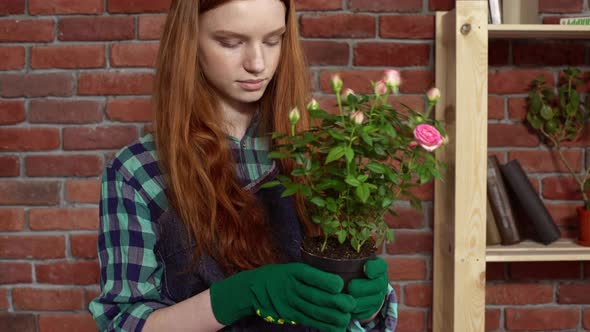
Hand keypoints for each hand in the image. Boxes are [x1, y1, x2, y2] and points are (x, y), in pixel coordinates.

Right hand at [210, 262, 355, 331]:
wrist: (254, 288)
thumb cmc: (281, 275)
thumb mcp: (293, 267)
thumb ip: (312, 274)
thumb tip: (340, 282)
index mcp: (294, 271)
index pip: (310, 276)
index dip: (326, 281)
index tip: (341, 284)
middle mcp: (291, 287)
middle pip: (314, 296)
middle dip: (335, 302)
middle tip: (351, 303)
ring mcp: (290, 303)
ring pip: (313, 311)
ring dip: (332, 316)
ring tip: (346, 318)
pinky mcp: (290, 315)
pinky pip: (309, 321)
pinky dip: (324, 325)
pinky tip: (336, 327)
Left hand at [347, 257, 388, 320]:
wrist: (356, 287)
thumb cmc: (349, 269)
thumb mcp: (350, 260)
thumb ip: (347, 255)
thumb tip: (334, 242)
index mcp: (377, 267)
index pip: (380, 266)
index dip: (375, 268)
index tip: (366, 268)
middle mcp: (380, 281)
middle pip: (377, 285)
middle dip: (363, 287)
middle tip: (350, 287)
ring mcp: (378, 296)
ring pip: (372, 301)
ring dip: (358, 302)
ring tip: (345, 299)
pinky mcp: (371, 310)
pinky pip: (366, 313)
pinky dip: (356, 312)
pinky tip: (346, 309)